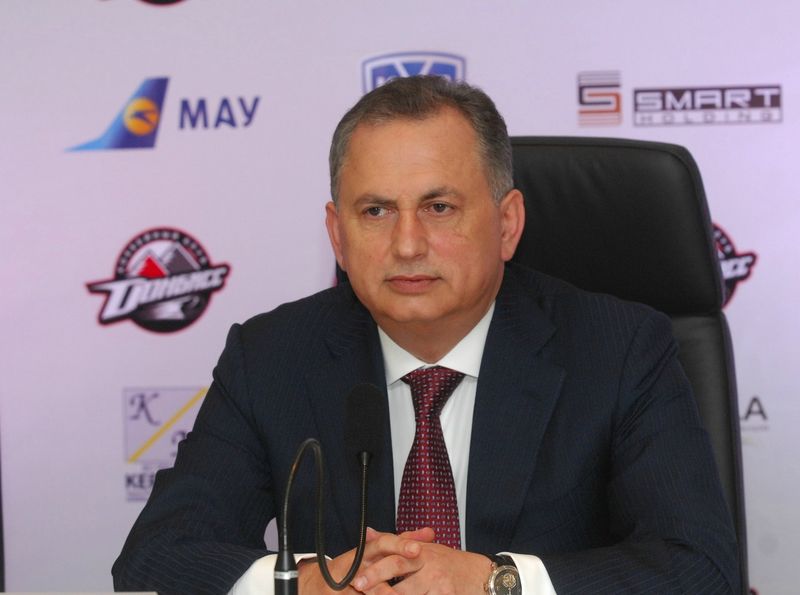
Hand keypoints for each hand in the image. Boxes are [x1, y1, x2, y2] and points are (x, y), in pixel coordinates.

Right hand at [297, 527, 432, 593]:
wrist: (320, 586)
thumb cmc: (355, 568)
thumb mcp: (377, 553)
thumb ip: (402, 543)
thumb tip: (430, 533)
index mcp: (366, 551)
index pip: (383, 543)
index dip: (400, 544)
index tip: (419, 548)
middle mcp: (356, 566)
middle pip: (378, 567)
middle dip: (395, 567)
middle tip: (416, 564)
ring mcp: (347, 584)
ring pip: (371, 588)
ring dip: (385, 591)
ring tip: (398, 594)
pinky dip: (379, 594)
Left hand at [351, 528, 491, 594]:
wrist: (482, 575)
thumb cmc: (451, 564)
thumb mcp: (426, 549)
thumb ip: (398, 543)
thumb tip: (368, 533)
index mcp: (421, 551)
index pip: (394, 556)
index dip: (374, 568)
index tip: (357, 578)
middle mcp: (428, 563)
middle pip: (397, 569)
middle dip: (376, 582)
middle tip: (360, 589)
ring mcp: (437, 581)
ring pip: (407, 593)